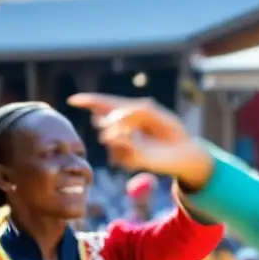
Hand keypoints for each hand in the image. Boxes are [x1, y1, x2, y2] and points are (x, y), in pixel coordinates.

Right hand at [68, 94, 213, 189]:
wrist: (185, 151)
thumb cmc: (171, 130)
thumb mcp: (156, 114)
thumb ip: (135, 110)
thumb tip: (114, 120)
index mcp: (126, 113)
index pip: (102, 105)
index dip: (88, 101)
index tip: (73, 100)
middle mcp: (120, 128)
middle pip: (102, 120)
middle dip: (115, 119)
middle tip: (134, 122)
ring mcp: (122, 145)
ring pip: (108, 137)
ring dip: (122, 133)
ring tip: (140, 136)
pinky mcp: (127, 159)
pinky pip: (117, 151)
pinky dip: (128, 147)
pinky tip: (141, 149)